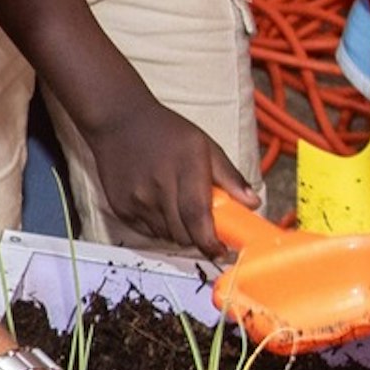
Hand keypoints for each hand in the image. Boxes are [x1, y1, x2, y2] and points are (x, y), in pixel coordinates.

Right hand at [77, 101, 255, 260]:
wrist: (117, 120)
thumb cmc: (164, 130)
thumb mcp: (204, 145)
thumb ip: (229, 176)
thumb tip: (252, 202)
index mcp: (186, 168)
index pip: (199, 217)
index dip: (211, 241)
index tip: (221, 250)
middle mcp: (159, 187)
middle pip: (184, 234)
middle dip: (198, 238)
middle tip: (204, 227)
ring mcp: (137, 200)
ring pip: (167, 237)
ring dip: (179, 232)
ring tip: (179, 209)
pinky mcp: (121, 208)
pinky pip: (147, 232)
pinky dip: (159, 227)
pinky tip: (160, 206)